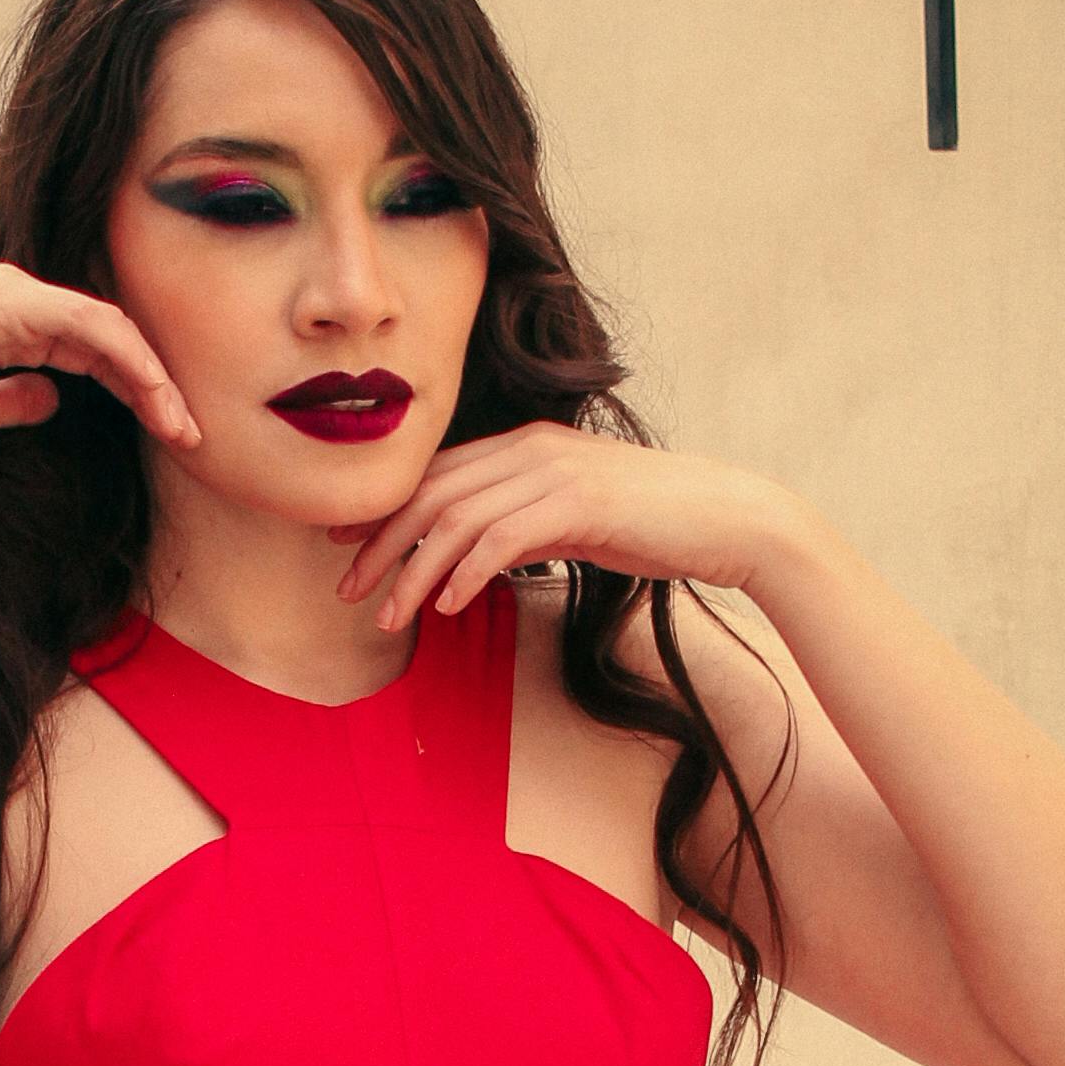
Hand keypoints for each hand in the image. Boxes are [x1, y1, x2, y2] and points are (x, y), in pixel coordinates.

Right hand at [0, 265, 202, 477]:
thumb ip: (16, 402)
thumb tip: (53, 400)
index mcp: (10, 324)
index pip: (93, 352)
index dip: (136, 392)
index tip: (170, 437)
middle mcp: (16, 300)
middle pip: (110, 337)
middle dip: (157, 387)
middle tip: (194, 435)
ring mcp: (12, 295)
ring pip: (108, 328)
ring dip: (152, 377)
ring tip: (183, 426)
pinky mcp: (6, 304)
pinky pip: (86, 324)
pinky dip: (125, 357)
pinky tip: (153, 392)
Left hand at [337, 427, 795, 628]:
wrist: (722, 518)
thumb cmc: (650, 524)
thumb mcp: (573, 518)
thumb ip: (523, 524)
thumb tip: (478, 556)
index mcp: (523, 447)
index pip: (434, 476)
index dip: (382, 512)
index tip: (342, 549)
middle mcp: (529, 449)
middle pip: (431, 493)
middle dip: (379, 544)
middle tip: (347, 592)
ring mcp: (553, 472)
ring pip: (456, 519)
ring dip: (413, 572)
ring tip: (389, 619)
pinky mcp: (577, 503)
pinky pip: (501, 538)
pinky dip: (466, 573)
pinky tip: (446, 607)